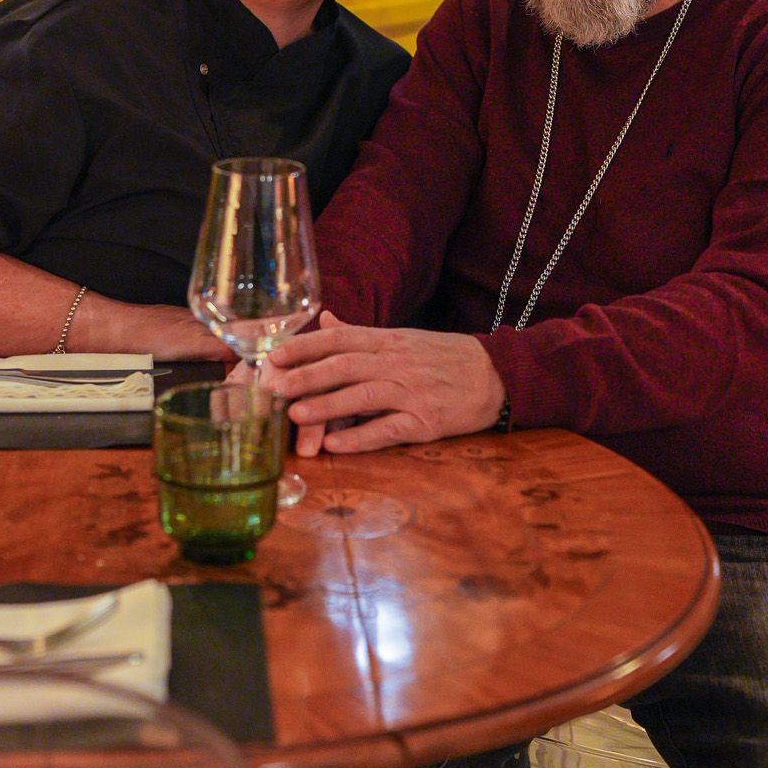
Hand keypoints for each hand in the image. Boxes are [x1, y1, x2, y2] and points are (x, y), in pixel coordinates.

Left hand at [267, 310, 504, 453]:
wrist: (495, 374)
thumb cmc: (443, 356)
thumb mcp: (402, 338)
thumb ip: (361, 334)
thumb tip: (325, 320)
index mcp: (388, 341)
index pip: (340, 338)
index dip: (306, 346)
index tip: (275, 355)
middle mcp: (397, 362)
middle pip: (345, 366)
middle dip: (306, 376)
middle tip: (273, 387)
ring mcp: (412, 392)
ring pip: (362, 396)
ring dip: (326, 407)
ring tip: (295, 416)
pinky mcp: (425, 421)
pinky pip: (388, 429)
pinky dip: (361, 438)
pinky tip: (336, 447)